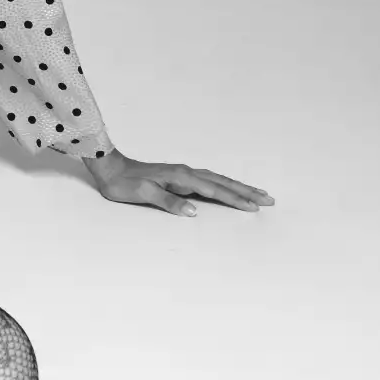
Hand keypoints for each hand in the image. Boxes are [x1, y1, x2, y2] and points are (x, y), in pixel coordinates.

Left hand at [82, 150, 273, 216]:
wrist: (109, 168)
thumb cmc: (124, 183)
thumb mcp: (143, 194)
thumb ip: (168, 202)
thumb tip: (193, 211)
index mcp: (181, 177)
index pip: (214, 190)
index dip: (235, 199)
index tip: (254, 207)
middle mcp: (186, 173)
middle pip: (223, 182)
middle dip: (246, 191)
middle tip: (269, 199)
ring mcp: (183, 174)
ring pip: (218, 180)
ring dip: (238, 187)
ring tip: (257, 193)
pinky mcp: (179, 177)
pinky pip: (209, 181)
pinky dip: (223, 185)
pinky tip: (228, 189)